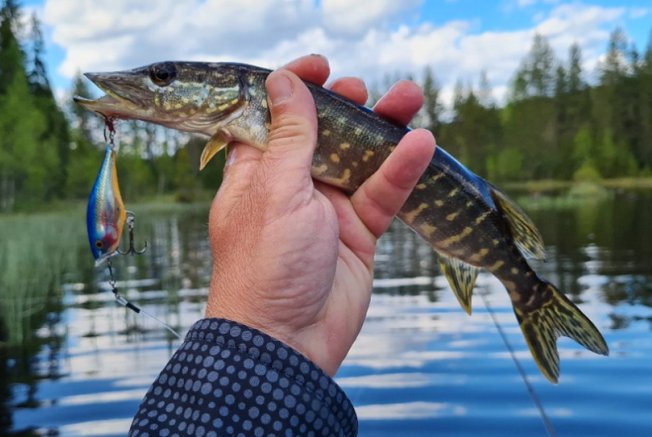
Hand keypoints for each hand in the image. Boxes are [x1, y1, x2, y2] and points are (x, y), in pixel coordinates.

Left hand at [205, 55, 435, 375]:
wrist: (287, 342)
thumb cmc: (265, 266)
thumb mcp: (276, 191)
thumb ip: (290, 136)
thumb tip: (282, 81)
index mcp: (256, 171)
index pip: (274, 117)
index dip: (294, 88)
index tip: (319, 67)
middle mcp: (291, 186)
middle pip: (323, 134)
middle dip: (345, 106)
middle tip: (364, 90)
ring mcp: (326, 209)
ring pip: (360, 160)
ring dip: (384, 130)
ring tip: (409, 97)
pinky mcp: (357, 232)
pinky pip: (382, 194)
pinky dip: (401, 170)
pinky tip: (421, 144)